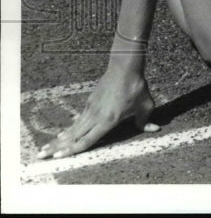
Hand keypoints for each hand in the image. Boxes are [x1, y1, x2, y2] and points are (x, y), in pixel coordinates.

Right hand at [36, 65, 159, 159]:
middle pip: (73, 135)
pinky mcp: (90, 101)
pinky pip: (78, 119)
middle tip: (41, 156)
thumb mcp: (145, 105)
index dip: (73, 150)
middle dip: (57, 147)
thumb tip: (154, 129)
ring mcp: (91, 108)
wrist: (125, 67)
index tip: (58, 157)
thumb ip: (146, 120)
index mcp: (108, 120)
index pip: (88, 139)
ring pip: (73, 128)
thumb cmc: (136, 87)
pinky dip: (70, 128)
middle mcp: (96, 116)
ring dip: (59, 139)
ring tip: (46, 148)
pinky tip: (64, 133)